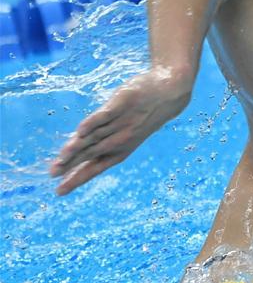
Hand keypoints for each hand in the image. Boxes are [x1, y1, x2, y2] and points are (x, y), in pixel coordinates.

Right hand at [50, 66, 192, 194]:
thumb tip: (72, 151)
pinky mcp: (122, 102)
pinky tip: (80, 132)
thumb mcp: (125, 132)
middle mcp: (121, 138)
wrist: (169, 93)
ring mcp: (122, 121)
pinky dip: (93, 123)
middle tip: (53, 174)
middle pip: (92, 153)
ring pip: (96, 137)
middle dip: (71, 165)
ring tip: (62, 158)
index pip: (96, 167)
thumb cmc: (142, 115)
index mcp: (122, 149)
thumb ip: (100, 141)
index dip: (78, 178)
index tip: (60, 190)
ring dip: (78, 147)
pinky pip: (105, 115)